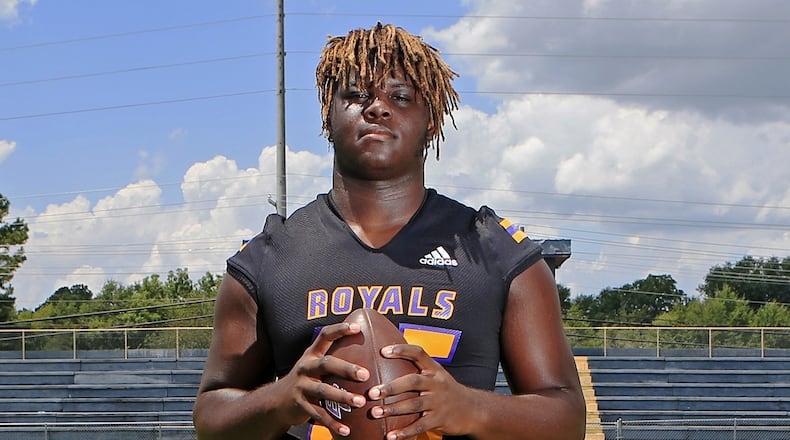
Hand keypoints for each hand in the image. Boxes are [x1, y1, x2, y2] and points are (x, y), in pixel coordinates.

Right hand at [274, 322, 369, 436]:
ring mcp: (301, 386)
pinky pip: (318, 414)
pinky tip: (347, 429)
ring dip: (342, 396)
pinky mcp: (300, 405)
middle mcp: (305, 367)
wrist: (277, 401)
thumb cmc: (306, 379)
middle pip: (326, 364)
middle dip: (346, 368)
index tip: (357, 327)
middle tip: (365, 374)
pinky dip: (333, 422)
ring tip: (360, 402)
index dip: (339, 330)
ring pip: (323, 391)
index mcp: (311, 354)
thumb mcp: (314, 364)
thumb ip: (333, 356)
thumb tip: (364, 344)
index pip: (324, 336)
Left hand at [368, 344, 478, 439]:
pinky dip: (404, 432)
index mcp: (434, 370)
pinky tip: (391, 435)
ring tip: (376, 413)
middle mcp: (437, 383)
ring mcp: (439, 402)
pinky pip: (420, 426)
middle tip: (373, 392)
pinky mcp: (440, 419)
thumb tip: (389, 360)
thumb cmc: (447, 391)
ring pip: (414, 405)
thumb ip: (418, 369)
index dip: (401, 350)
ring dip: (393, 409)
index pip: (418, 353)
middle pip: (413, 381)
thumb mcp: (437, 375)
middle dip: (391, 387)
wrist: (474, 410)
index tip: (383, 351)